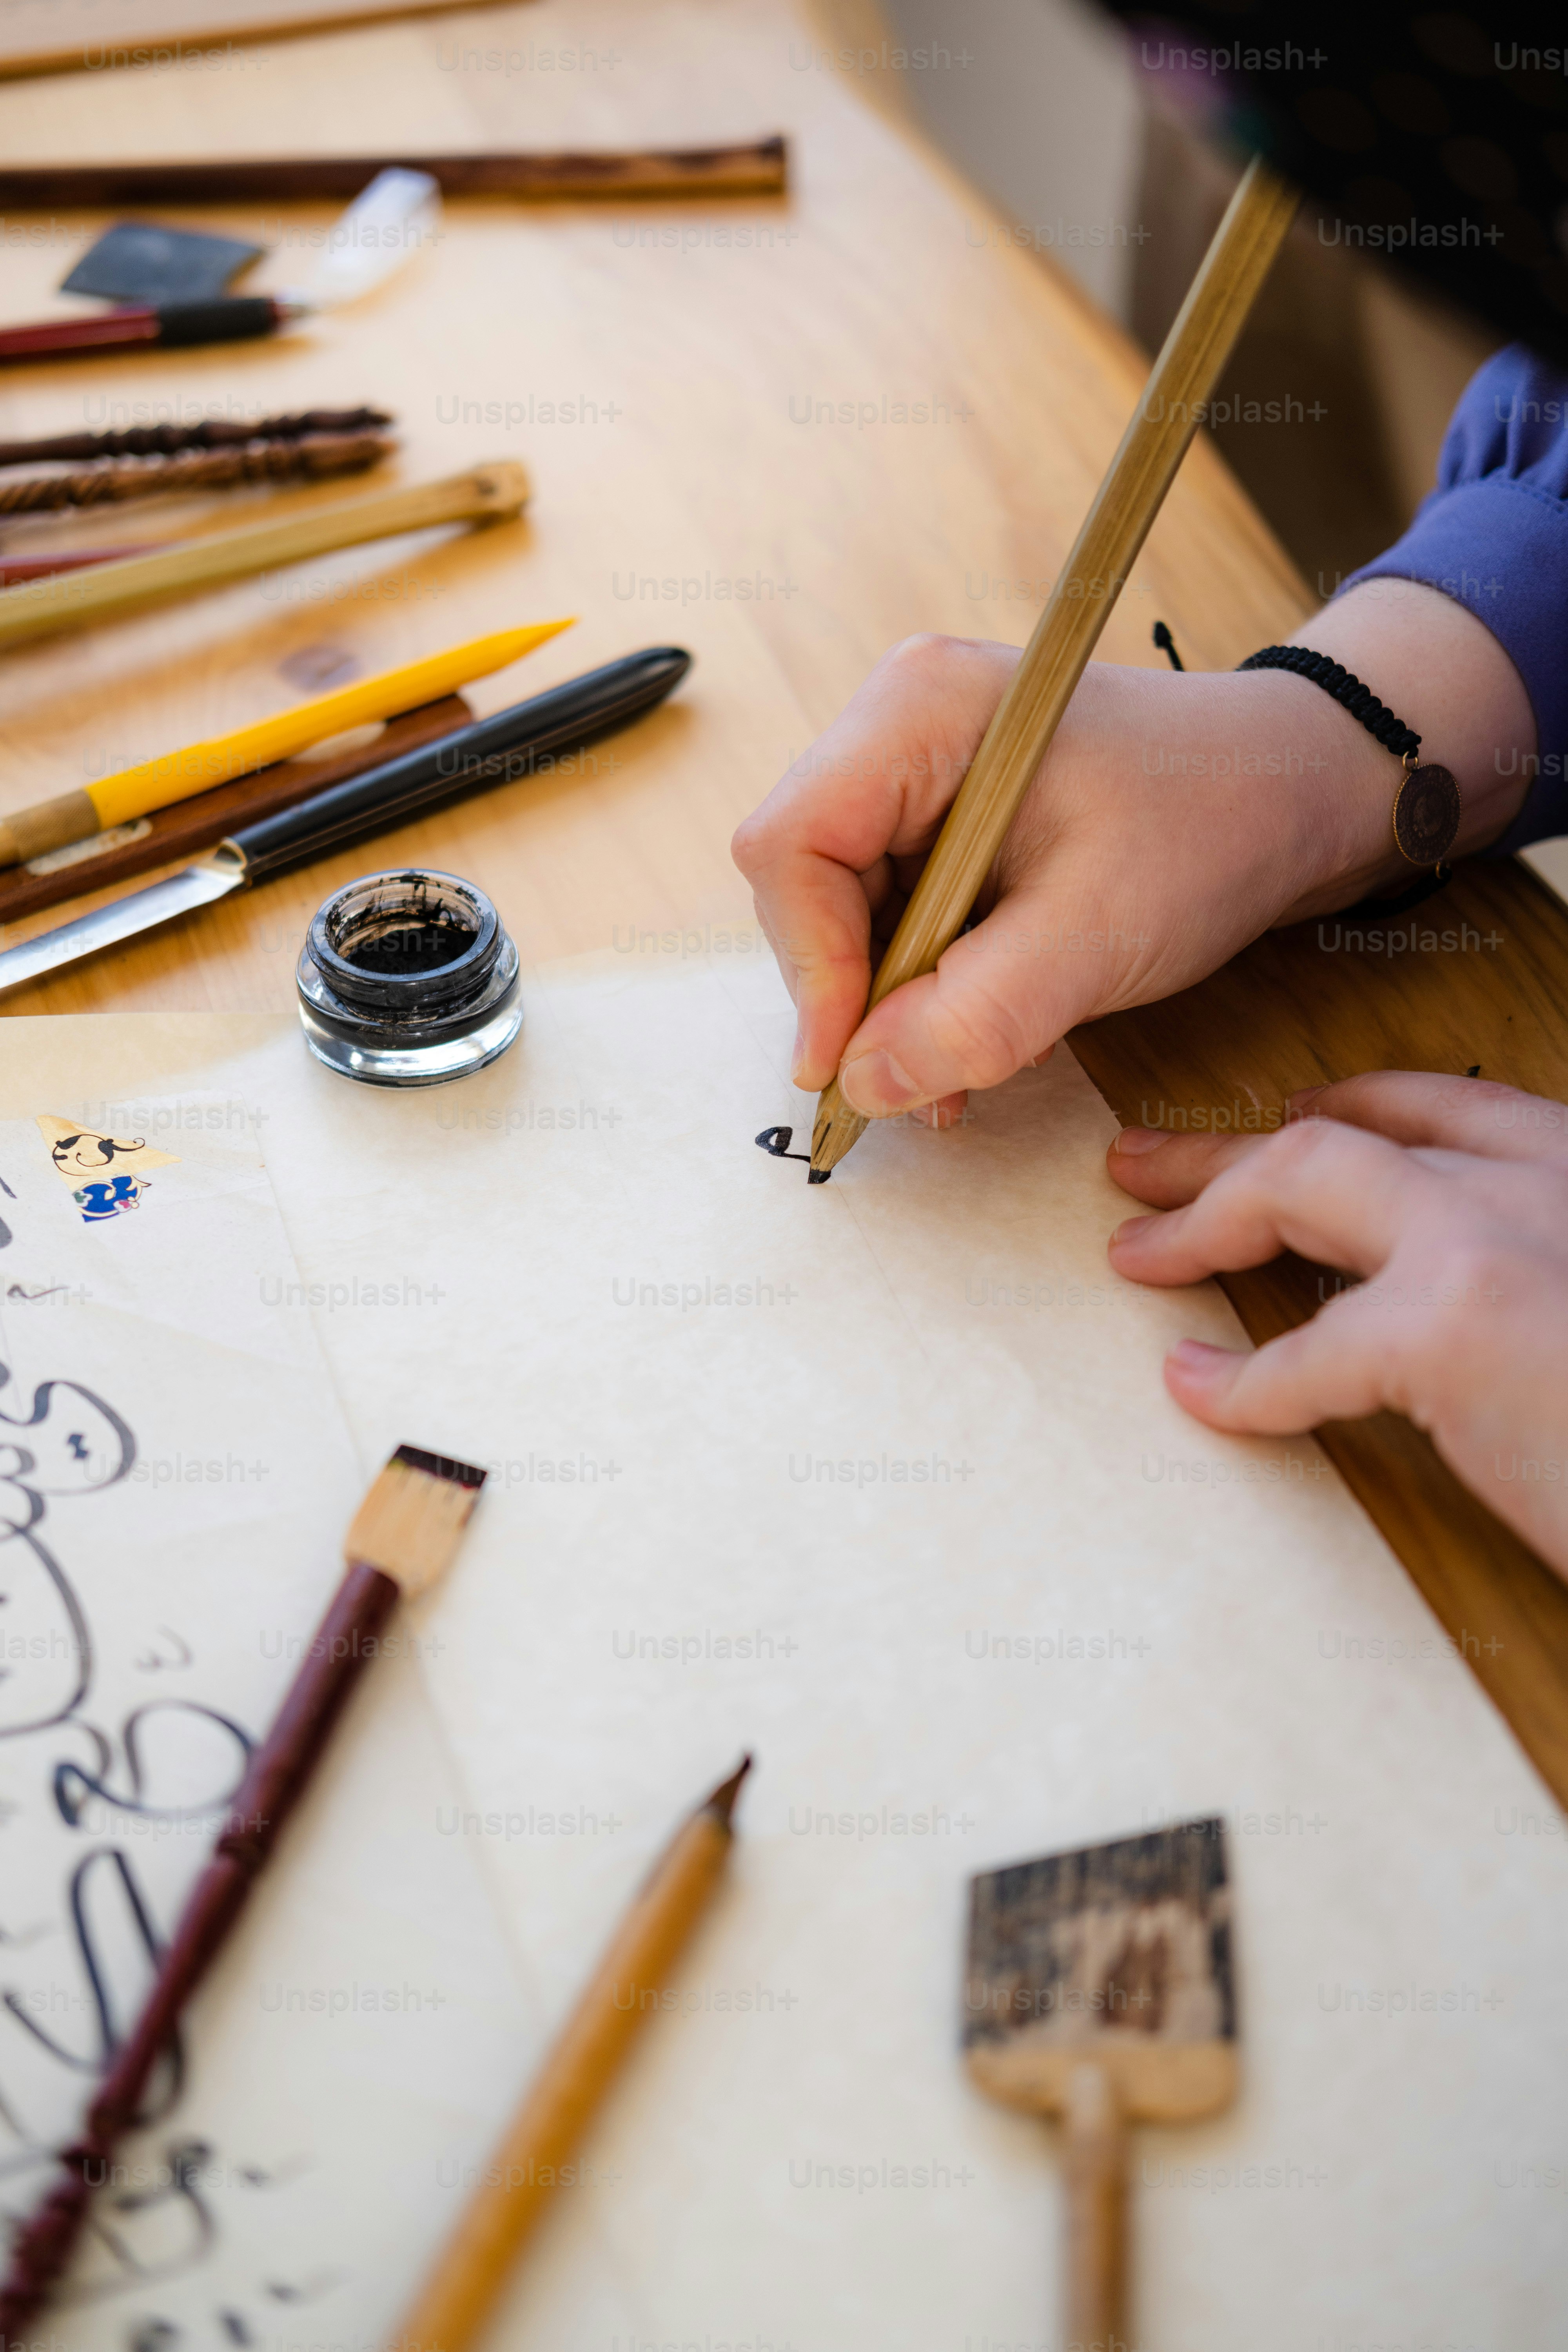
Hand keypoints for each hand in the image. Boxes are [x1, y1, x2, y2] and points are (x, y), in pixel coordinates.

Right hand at [732, 585, 1530, 1124]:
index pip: (793, 847)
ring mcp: (914, 772)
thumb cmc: (1213, 824)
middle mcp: (896, 726)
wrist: (1294, 790)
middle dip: (853, 995)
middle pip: (804, 883)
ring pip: (841, 911)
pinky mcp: (941, 818)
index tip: (849, 1066)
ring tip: (956, 1070)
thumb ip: (977, 1016)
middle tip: (915, 1083)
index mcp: (918, 711)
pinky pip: (890, 914)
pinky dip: (920, 986)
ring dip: (889, 1004)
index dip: (809, 965)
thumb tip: (863, 1085)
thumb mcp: (1098, 935)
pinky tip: (971, 1030)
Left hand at [1105, 1073, 1567, 1572]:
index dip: (1347, 1108)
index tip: (1282, 1122)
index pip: (1446, 1108)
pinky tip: (1197, 1393)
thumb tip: (1458, 1309)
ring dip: (1207, 1215)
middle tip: (1141, 1166)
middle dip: (1231, 1147)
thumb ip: (1534, 1279)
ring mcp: (1498, 1242)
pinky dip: (1242, 1382)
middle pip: (1348, 1134)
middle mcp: (1545, 1179)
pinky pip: (1306, 1354)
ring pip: (1305, 1180)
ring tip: (1138, 1255)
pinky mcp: (1457, 1331)